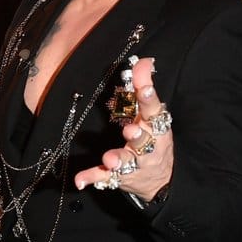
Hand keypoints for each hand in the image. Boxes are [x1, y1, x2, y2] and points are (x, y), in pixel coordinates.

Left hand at [73, 58, 173, 200]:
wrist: (162, 180)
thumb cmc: (154, 137)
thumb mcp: (151, 113)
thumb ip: (144, 86)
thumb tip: (144, 60)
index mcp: (155, 126)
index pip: (153, 110)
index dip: (149, 99)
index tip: (144, 89)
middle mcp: (147, 146)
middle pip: (143, 140)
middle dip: (137, 136)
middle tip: (129, 130)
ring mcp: (133, 164)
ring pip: (126, 161)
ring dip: (117, 159)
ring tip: (108, 158)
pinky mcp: (119, 177)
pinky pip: (104, 179)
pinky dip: (91, 178)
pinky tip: (79, 180)